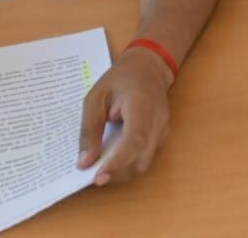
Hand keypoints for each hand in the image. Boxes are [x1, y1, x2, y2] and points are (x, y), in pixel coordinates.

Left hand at [78, 46, 174, 185]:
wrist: (148, 68)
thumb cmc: (120, 79)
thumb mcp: (96, 97)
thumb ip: (90, 129)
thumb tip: (84, 163)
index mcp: (141, 105)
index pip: (134, 140)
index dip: (117, 162)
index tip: (98, 178)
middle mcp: (157, 121)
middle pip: (141, 159)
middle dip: (117, 173)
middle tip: (94, 176)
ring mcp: (163, 130)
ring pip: (145, 163)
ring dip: (123, 172)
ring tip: (103, 168)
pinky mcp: (162, 136)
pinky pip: (146, 157)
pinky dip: (129, 164)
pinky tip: (115, 159)